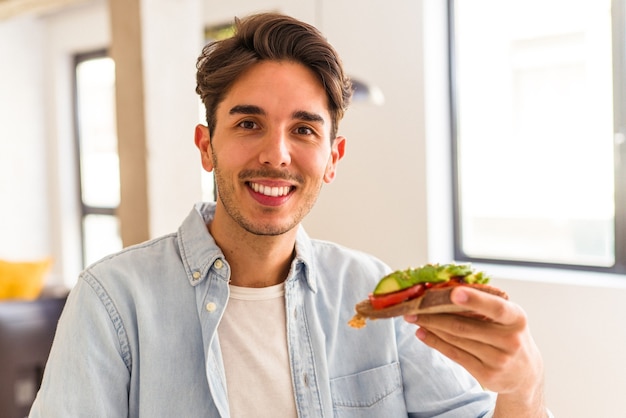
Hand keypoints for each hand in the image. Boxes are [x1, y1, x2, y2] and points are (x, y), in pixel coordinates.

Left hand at [404, 286, 545, 414]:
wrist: (526, 373)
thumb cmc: (509, 334)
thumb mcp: (507, 317)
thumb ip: (485, 304)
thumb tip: (447, 288)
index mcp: (516, 319)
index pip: (496, 308)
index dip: (475, 300)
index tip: (454, 292)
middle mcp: (510, 340)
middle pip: (464, 325)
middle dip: (435, 314)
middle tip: (414, 306)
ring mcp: (499, 360)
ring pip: (456, 339)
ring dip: (431, 327)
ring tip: (414, 318)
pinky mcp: (486, 375)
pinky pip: (454, 355)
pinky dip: (435, 342)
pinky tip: (422, 334)